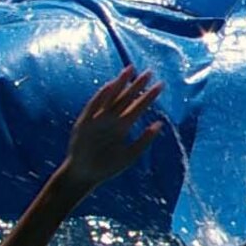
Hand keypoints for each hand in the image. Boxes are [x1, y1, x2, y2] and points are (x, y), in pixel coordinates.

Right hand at [63, 66, 162, 189]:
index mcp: (122, 127)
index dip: (148, 96)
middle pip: (126, 98)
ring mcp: (98, 119)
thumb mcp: (129, 155)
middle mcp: (111, 120)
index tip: (160, 85)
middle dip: (136, 85)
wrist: (84, 175)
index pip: (137, 107)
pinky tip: (109, 86)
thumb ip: (144, 140)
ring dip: (119, 84)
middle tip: (149, 72)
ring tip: (130, 70)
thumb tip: (160, 124)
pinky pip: (93, 106)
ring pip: (111, 97)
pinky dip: (101, 96)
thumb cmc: (107, 167)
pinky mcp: (84, 122)